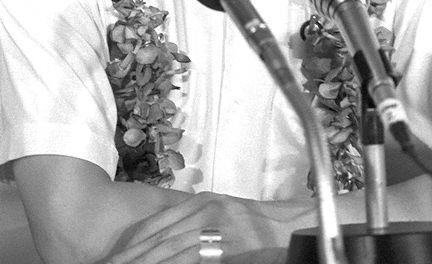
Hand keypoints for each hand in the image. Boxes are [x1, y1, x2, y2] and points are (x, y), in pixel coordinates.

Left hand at [103, 191, 298, 263]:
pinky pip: (191, 258)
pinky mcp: (225, 246)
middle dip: (134, 257)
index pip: (158, 223)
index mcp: (200, 202)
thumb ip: (195, 219)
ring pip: (171, 249)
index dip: (135, 242)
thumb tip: (166, 239)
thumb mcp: (221, 212)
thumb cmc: (255, 224)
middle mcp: (204, 211)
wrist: (287, 226)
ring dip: (148, 262)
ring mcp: (214, 228)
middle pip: (160, 238)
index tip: (116, 257)